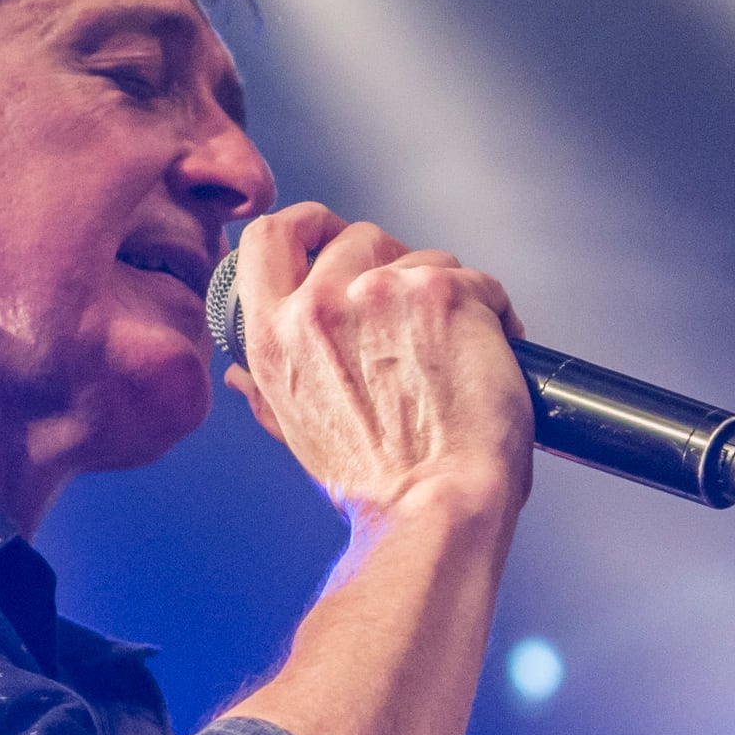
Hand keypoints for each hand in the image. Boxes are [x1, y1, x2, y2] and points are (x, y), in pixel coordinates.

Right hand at [219, 204, 534, 524]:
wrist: (435, 507)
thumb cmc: (377, 486)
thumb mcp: (298, 433)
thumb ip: (267, 390)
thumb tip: (238, 372)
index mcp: (274, 338)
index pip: (268, 238)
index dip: (305, 226)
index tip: (331, 236)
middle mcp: (319, 306)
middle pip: (359, 239)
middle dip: (394, 268)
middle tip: (418, 321)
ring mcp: (381, 293)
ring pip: (424, 257)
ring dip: (446, 294)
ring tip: (459, 352)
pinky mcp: (442, 295)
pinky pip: (480, 282)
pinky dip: (494, 313)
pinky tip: (496, 353)